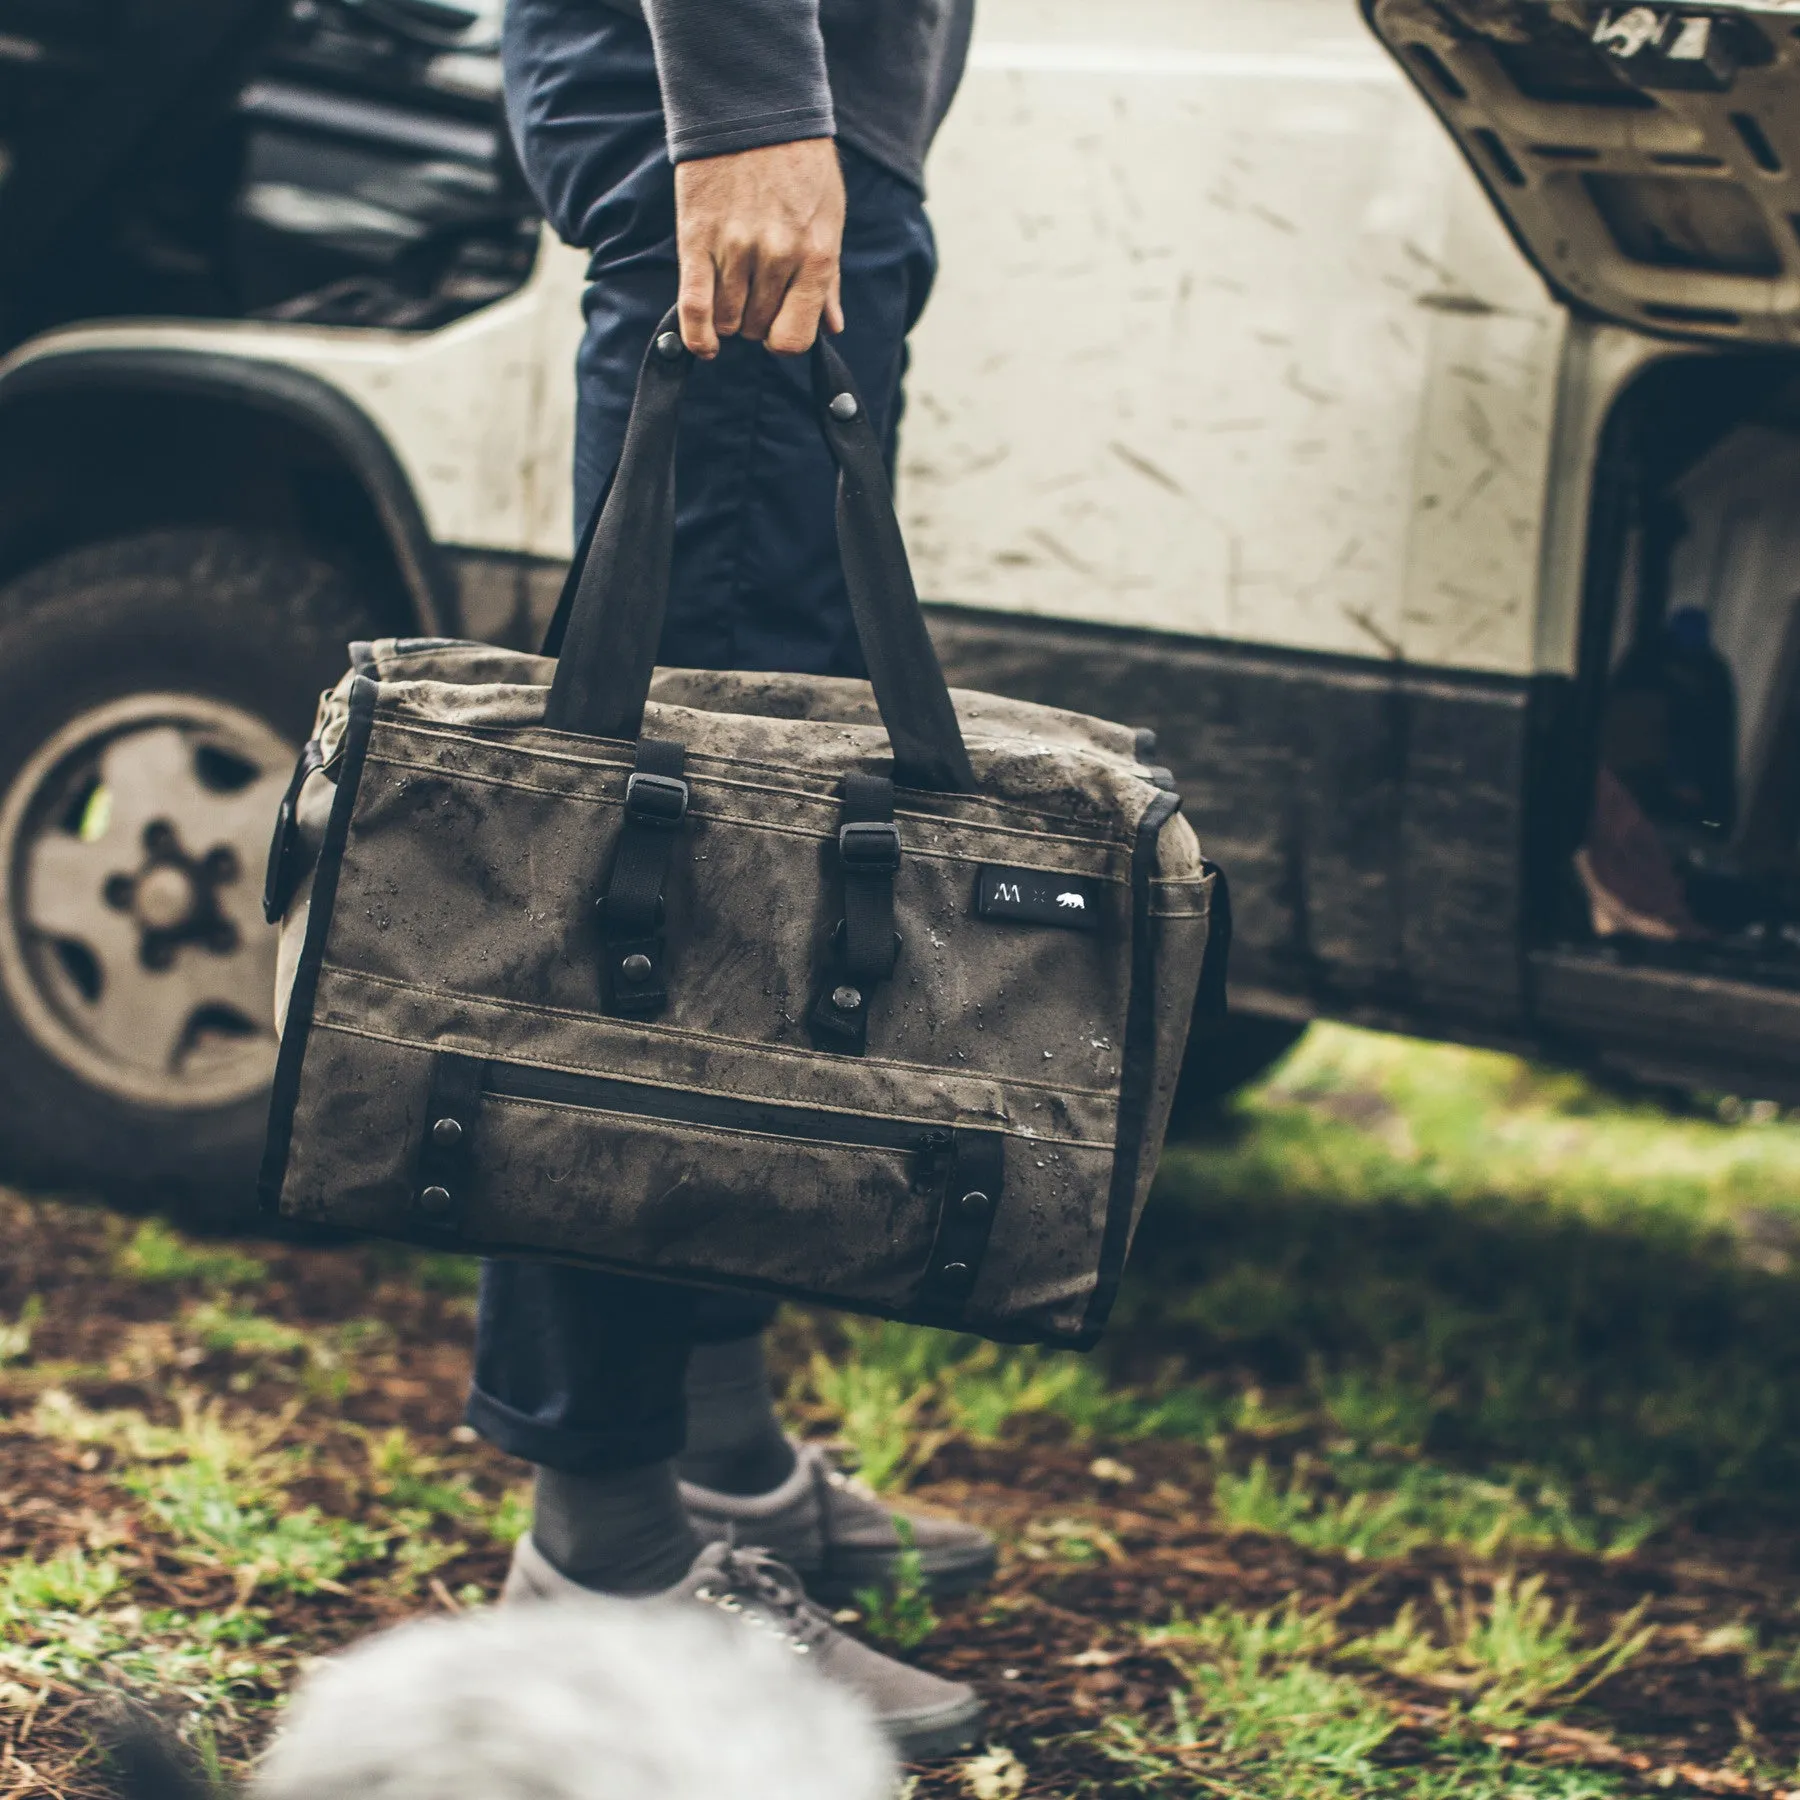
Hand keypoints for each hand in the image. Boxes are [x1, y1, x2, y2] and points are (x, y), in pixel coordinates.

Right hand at [674, 138, 846, 357]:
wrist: (752, 109)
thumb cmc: (799, 165)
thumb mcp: (829, 216)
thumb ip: (827, 278)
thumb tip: (833, 327)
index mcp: (815, 255)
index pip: (794, 338)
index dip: (784, 339)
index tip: (778, 326)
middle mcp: (776, 258)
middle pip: (758, 329)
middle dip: (756, 320)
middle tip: (754, 292)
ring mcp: (735, 250)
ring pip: (728, 321)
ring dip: (729, 316)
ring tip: (732, 289)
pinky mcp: (697, 240)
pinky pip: (695, 307)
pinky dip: (698, 335)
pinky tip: (706, 344)